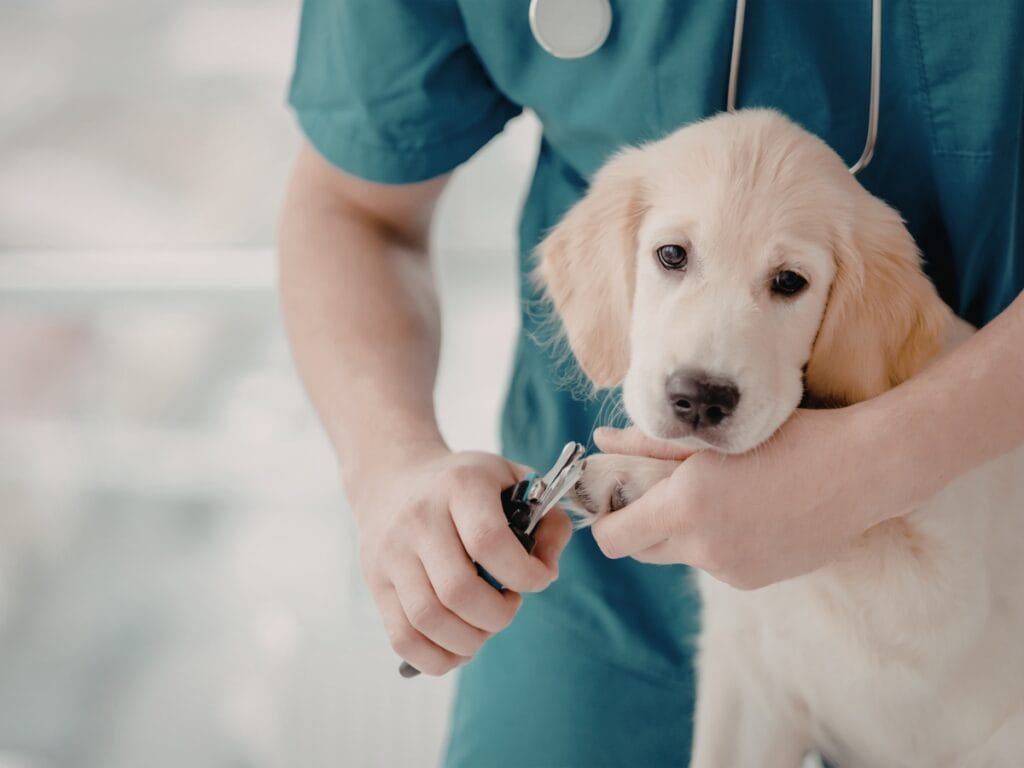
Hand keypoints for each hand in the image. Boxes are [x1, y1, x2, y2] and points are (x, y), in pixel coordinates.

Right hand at [351, 448, 571, 674]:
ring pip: (428, 620)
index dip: (524, 574)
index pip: (489, 541)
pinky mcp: (376, 582)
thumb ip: (549, 520)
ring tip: (483, 626)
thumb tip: (547, 570)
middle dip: (497, 616)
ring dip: (469, 641)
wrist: (394, 478)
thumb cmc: (464, 485)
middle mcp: (420, 517)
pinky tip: (456, 647)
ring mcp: (392, 552)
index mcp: (461, 486)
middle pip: (458, 590)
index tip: (539, 579)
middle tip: (508, 605)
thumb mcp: (512, 479)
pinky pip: (402, 638)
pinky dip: (435, 658)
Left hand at [590, 407, 911, 589]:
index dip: (606, 519)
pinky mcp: (756, 581)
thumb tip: (601, 440)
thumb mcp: (711, 438)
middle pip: (641, 551)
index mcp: (685, 509)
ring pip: (683, 555)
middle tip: (660, 489)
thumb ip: (646, 443)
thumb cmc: (787, 438)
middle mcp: (704, 549)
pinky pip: (717, 563)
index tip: (616, 497)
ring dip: (684, 531)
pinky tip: (750, 510)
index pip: (612, 539)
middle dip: (640, 524)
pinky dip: (718, 542)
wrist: (861, 470)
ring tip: (720, 493)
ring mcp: (732, 571)